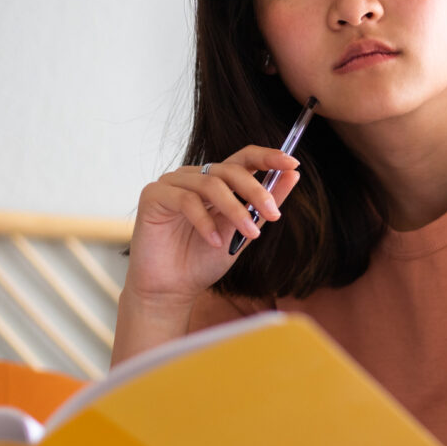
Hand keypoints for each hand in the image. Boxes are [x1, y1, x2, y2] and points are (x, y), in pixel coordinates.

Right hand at [123, 146, 303, 304]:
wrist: (172, 288)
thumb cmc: (203, 260)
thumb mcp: (243, 232)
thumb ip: (263, 205)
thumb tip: (292, 175)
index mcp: (217, 182)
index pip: (243, 159)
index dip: (268, 157)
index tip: (291, 163)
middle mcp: (194, 177)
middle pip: (230, 170)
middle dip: (256, 191)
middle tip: (273, 214)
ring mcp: (172, 183)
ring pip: (210, 184)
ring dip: (235, 210)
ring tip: (249, 234)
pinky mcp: (153, 195)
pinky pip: (186, 200)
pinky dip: (205, 222)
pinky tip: (215, 242)